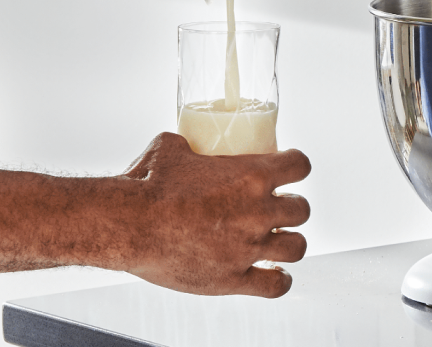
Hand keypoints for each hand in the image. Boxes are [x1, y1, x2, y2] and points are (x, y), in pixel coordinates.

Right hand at [120, 132, 310, 297]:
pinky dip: (279, 280)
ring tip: (279, 241)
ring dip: (290, 241)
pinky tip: (274, 274)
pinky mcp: (233, 278)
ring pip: (297, 247)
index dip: (296, 166)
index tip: (290, 170)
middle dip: (292, 206)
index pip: (299, 166)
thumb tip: (185, 146)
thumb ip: (188, 147)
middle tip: (278, 207)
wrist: (129, 223)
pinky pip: (275, 285)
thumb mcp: (171, 148)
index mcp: (250, 175)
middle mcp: (257, 211)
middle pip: (301, 209)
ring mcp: (248, 247)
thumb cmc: (148, 184)